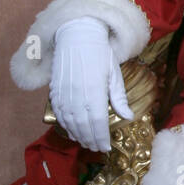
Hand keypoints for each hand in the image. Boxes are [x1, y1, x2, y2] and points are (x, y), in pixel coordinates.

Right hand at [50, 17, 134, 151]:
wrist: (76, 36)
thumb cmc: (100, 53)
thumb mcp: (114, 73)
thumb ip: (119, 97)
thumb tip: (128, 117)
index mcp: (95, 91)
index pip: (98, 123)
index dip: (102, 138)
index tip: (106, 147)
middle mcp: (77, 95)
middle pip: (83, 126)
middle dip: (91, 140)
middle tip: (97, 148)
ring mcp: (64, 94)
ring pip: (69, 123)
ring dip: (78, 136)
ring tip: (86, 142)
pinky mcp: (55, 91)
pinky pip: (59, 114)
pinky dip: (65, 126)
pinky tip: (72, 131)